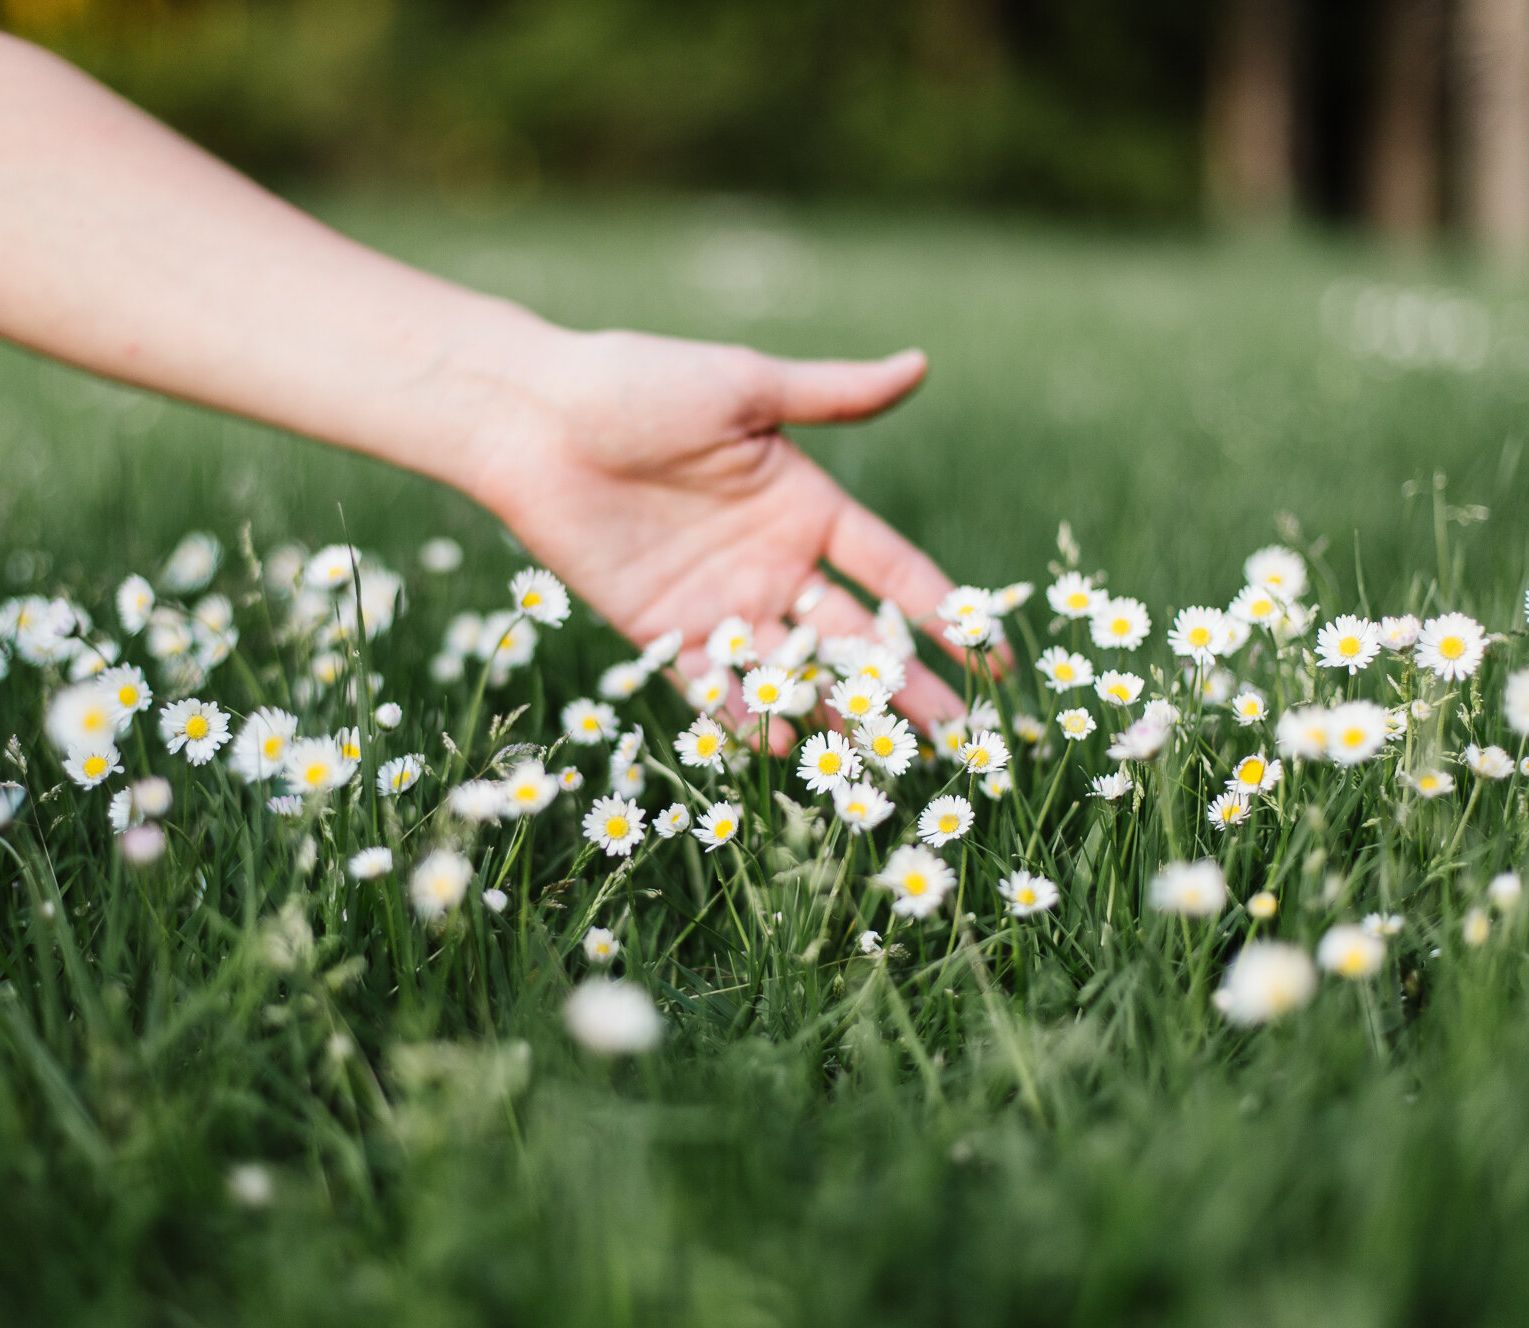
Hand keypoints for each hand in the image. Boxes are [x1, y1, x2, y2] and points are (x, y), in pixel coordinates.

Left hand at [465, 328, 968, 730]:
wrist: (534, 421)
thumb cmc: (639, 385)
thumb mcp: (746, 388)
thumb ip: (833, 395)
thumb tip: (921, 363)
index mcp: (807, 506)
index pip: (894, 572)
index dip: (945, 614)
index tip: (994, 661)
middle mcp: (773, 563)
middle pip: (856, 637)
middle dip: (906, 686)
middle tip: (960, 741)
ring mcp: (722, 603)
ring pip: (796, 671)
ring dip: (839, 714)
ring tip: (886, 762)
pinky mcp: (663, 632)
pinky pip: (718, 688)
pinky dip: (750, 718)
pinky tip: (788, 745)